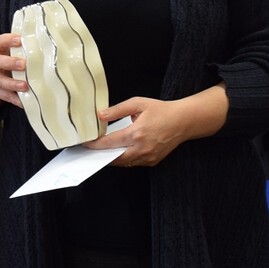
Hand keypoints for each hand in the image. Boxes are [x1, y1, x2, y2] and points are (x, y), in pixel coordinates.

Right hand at [0, 34, 25, 109]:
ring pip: (0, 81)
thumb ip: (21, 49)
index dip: (9, 40)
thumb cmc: (5, 62)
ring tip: (24, 86)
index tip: (20, 40)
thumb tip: (44, 45)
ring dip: (12, 84)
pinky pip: (6, 96)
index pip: (0, 42)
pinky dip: (15, 99)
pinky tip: (24, 102)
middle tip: (23, 64)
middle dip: (10, 63)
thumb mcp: (8, 53)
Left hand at [82, 85, 228, 167]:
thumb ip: (117, 110)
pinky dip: (124, 158)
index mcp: (136, 134)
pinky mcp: (152, 161)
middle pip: (113, 158)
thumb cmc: (161, 110)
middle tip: (89, 151)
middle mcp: (141, 149)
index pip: (109, 143)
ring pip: (123, 163)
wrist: (183, 121)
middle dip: (100, 155)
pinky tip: (118, 151)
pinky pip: (133, 163)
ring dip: (111, 158)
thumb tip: (100, 116)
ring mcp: (147, 157)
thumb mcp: (138, 104)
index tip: (84, 143)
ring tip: (101, 152)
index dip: (95, 144)